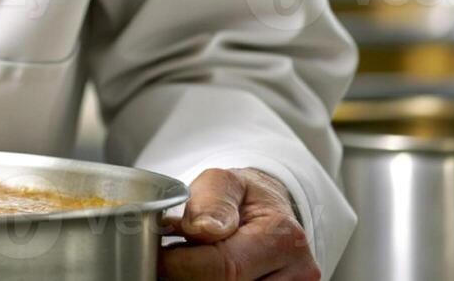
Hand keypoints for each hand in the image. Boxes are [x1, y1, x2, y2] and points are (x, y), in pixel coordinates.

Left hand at [159, 168, 317, 280]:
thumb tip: (201, 229)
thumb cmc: (242, 196)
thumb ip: (212, 203)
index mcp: (282, 236)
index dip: (180, 265)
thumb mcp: (224, 182)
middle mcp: (297, 273)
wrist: (271, 211)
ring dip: (199, 280)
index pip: (223, 266)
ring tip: (186, 262)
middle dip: (187, 276)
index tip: (156, 256)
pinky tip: (201, 272)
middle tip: (165, 260)